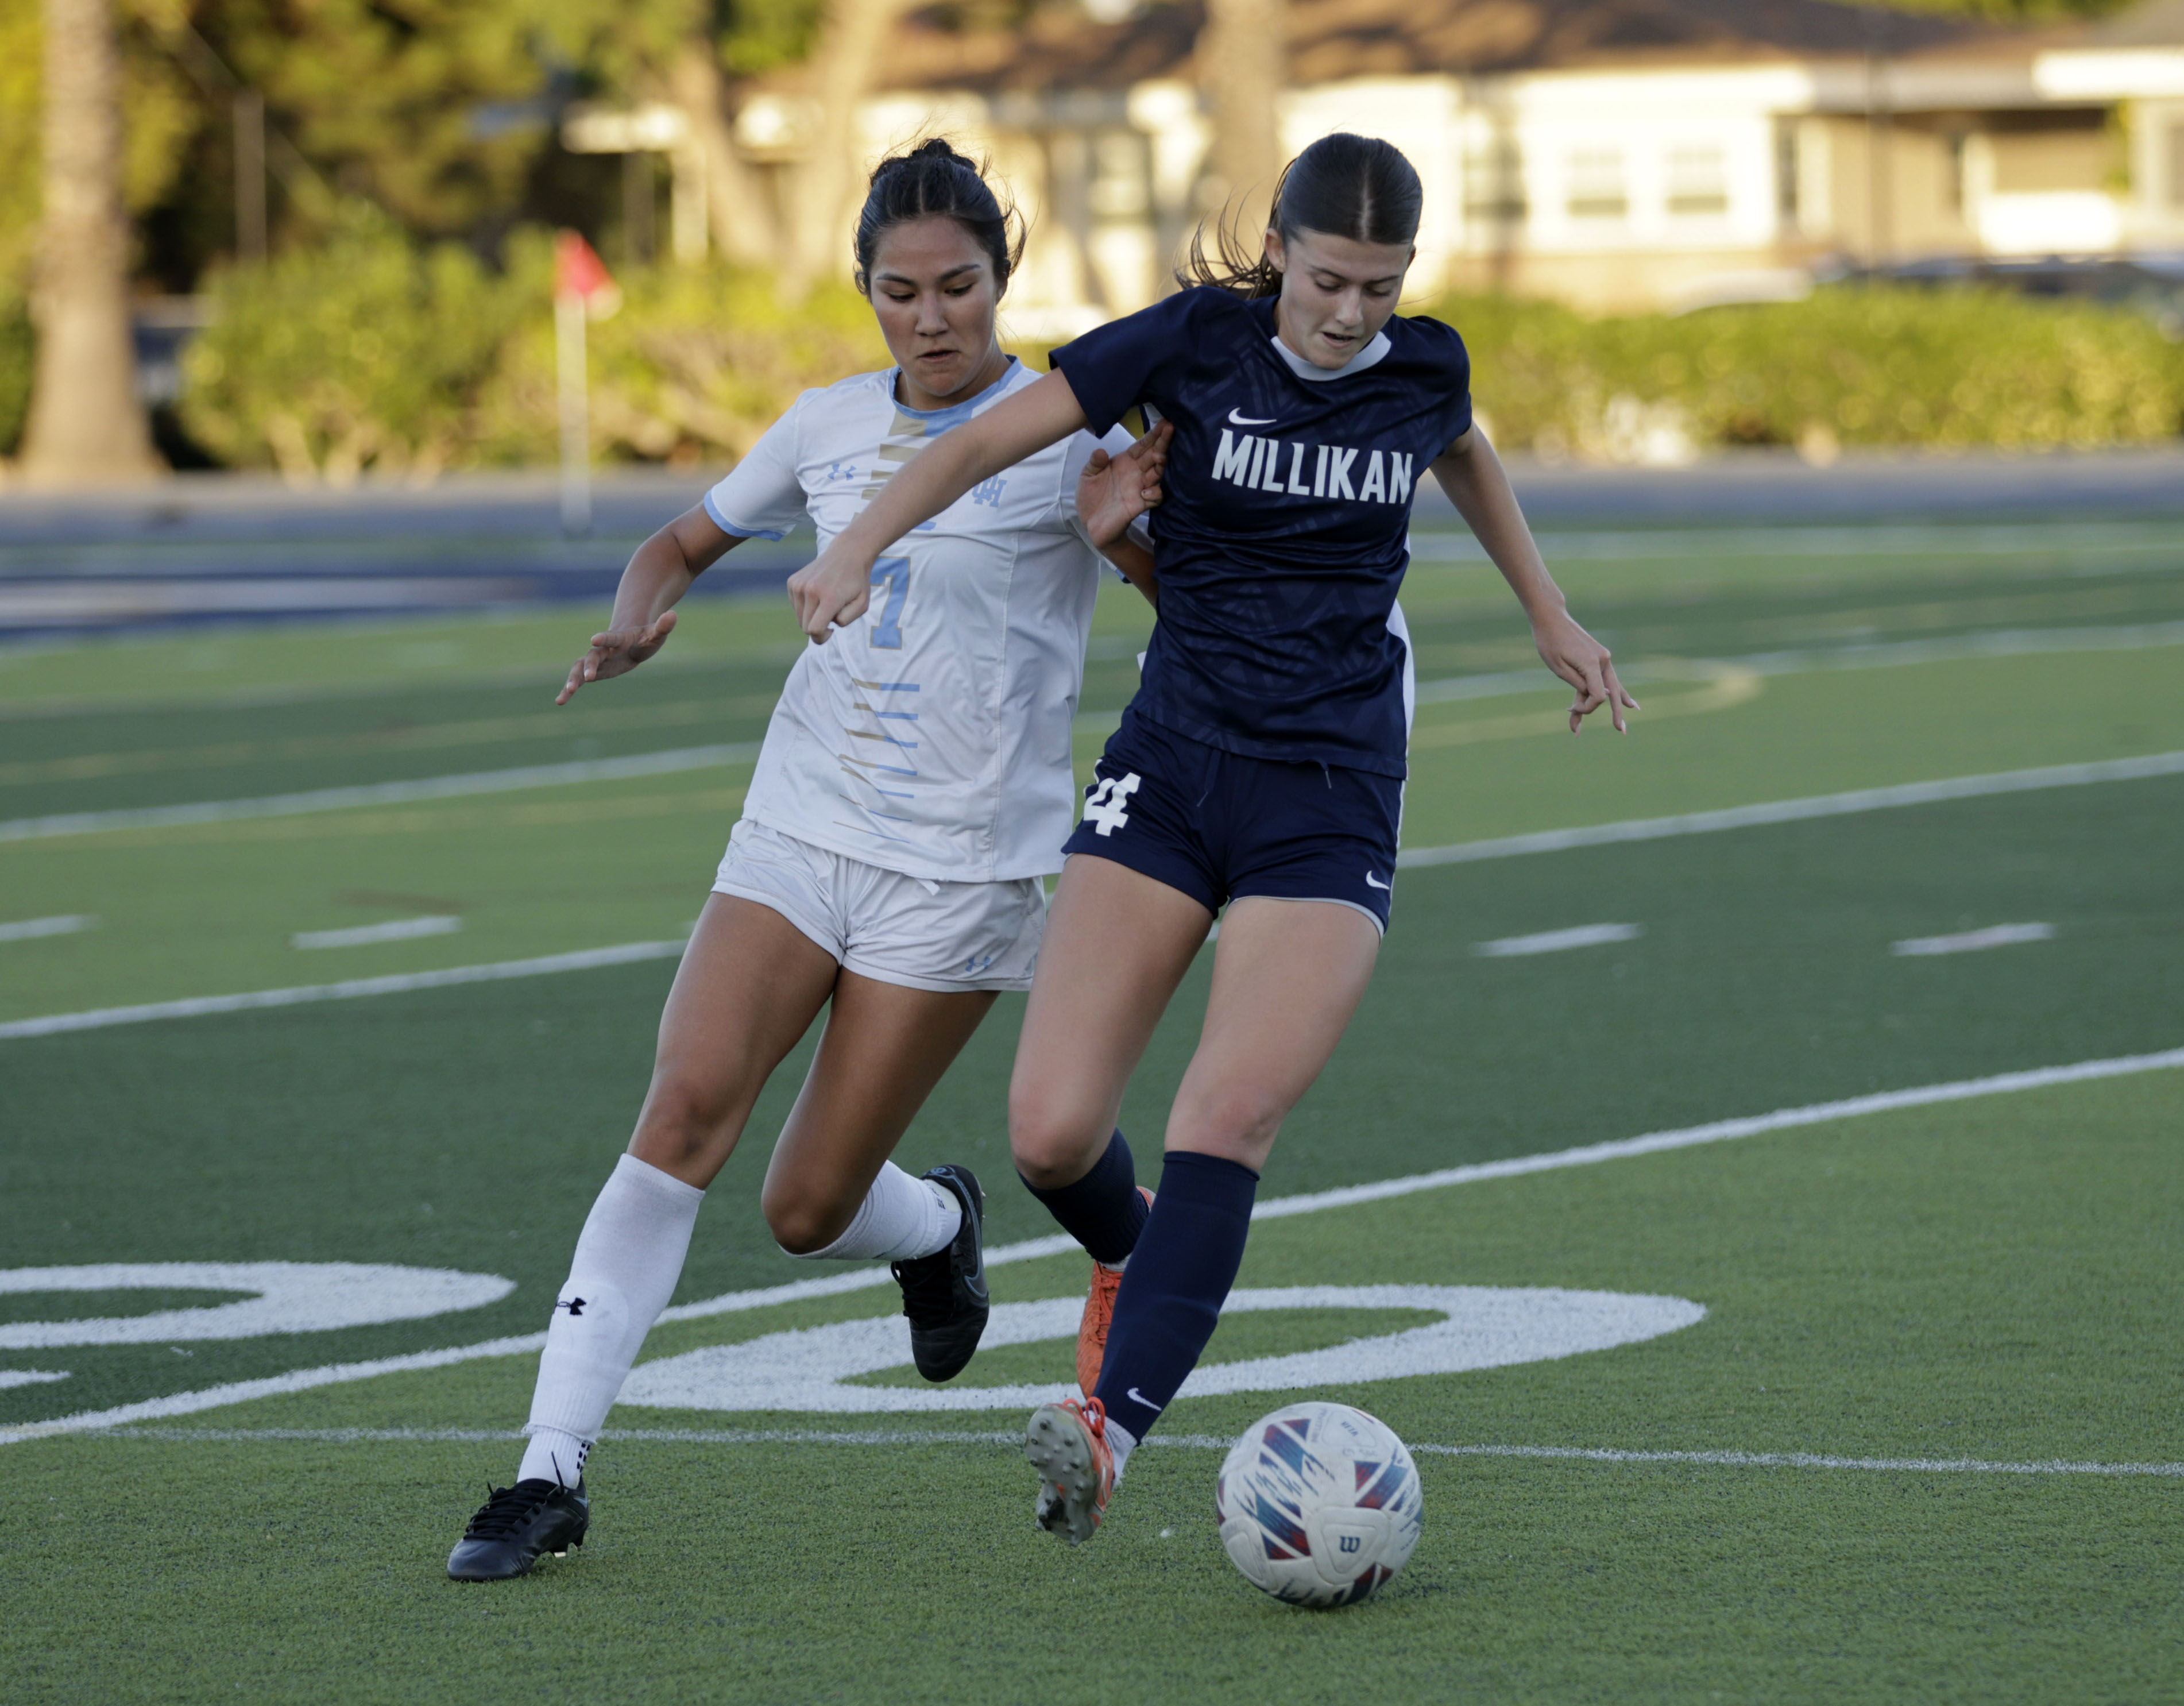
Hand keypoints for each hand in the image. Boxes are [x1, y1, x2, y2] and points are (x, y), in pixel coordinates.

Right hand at [555, 610, 677, 704]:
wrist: (631, 641)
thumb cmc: (645, 637)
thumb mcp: (656, 634)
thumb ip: (663, 626)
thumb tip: (673, 615)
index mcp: (619, 639)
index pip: (611, 638)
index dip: (604, 638)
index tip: (594, 639)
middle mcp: (603, 650)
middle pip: (592, 657)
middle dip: (588, 667)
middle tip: (586, 679)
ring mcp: (596, 661)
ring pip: (579, 669)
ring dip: (572, 681)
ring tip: (563, 697)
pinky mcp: (593, 672)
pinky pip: (578, 680)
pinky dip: (569, 690)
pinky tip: (559, 701)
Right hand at [785, 543, 873, 643]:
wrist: (847, 553)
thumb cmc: (857, 582)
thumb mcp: (862, 604)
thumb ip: (845, 620)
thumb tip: (826, 625)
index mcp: (829, 597)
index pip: (814, 630)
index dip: (821, 638)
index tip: (830, 632)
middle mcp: (810, 590)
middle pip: (804, 626)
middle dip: (817, 628)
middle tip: (832, 615)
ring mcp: (799, 584)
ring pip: (799, 618)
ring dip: (811, 616)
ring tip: (825, 603)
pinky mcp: (792, 581)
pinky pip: (795, 606)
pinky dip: (805, 606)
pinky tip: (818, 594)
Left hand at [1078, 420, 1170, 547]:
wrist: (1090, 522)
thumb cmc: (1091, 496)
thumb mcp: (1088, 475)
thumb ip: (1094, 463)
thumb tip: (1100, 451)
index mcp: (1125, 461)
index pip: (1142, 445)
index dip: (1153, 435)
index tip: (1165, 422)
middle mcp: (1136, 472)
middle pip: (1154, 455)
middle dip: (1163, 443)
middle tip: (1170, 430)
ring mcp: (1140, 488)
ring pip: (1158, 473)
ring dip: (1162, 465)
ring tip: (1160, 458)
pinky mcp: (1140, 505)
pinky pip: (1156, 497)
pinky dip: (1154, 493)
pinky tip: (1145, 492)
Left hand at [1532, 606, 1638, 733]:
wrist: (1551, 617)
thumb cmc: (1549, 642)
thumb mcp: (1558, 668)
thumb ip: (1578, 684)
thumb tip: (1593, 697)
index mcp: (1593, 663)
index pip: (1597, 696)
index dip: (1585, 708)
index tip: (1569, 710)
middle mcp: (1603, 660)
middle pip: (1613, 692)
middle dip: (1616, 713)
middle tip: (1622, 731)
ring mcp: (1603, 657)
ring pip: (1613, 686)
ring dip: (1618, 704)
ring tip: (1627, 720)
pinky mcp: (1599, 656)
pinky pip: (1607, 678)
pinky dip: (1615, 691)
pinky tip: (1630, 703)